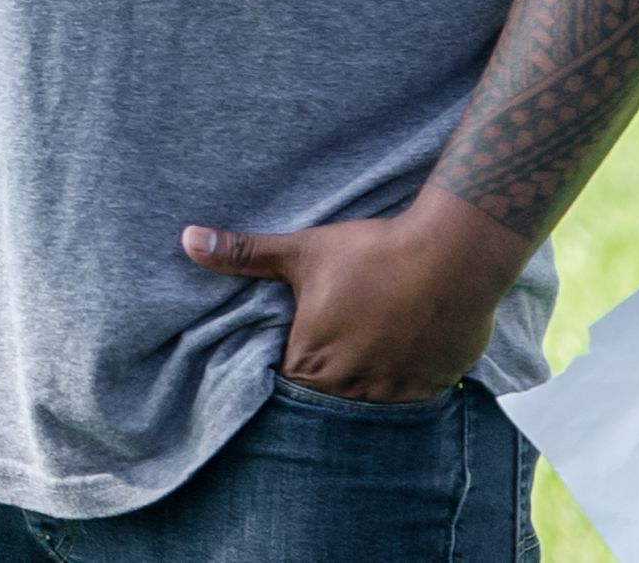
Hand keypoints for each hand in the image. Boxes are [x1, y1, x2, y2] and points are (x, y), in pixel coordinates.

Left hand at [181, 186, 529, 403]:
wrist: (452, 256)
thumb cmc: (371, 253)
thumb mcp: (301, 251)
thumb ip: (243, 255)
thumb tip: (187, 240)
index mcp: (311, 360)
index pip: (282, 382)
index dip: (279, 366)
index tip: (284, 347)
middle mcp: (350, 386)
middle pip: (322, 394)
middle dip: (319, 374)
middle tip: (326, 342)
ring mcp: (393, 391)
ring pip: (363, 398)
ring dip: (357, 378)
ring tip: (360, 346)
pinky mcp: (430, 387)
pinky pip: (403, 396)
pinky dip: (395, 379)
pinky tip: (394, 350)